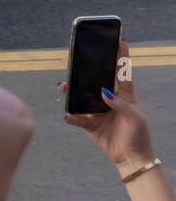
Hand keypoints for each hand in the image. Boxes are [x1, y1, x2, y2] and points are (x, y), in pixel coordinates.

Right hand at [59, 40, 154, 175]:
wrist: (130, 159)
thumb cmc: (138, 135)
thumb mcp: (134, 118)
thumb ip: (119, 104)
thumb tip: (103, 92)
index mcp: (124, 96)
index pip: (123, 73)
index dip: (121, 57)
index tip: (119, 41)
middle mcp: (109, 100)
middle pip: (95, 81)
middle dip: (85, 72)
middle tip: (74, 62)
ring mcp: (97, 111)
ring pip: (81, 97)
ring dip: (71, 92)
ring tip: (63, 87)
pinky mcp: (89, 124)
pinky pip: (76, 117)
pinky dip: (70, 116)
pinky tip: (67, 114)